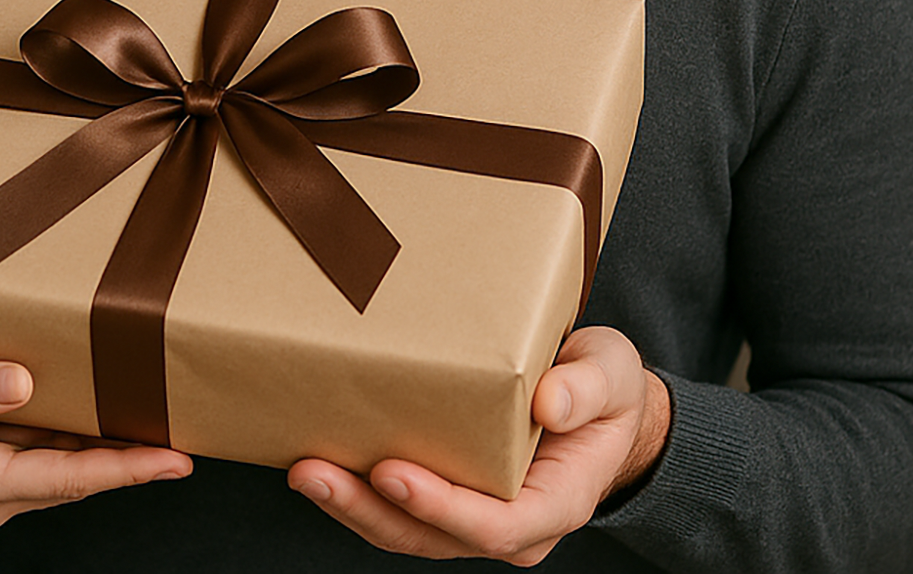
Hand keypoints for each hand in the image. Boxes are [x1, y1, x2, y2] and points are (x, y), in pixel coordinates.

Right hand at [0, 362, 190, 532]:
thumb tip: (21, 380)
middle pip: (74, 475)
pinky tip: (97, 412)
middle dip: (129, 458)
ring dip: (105, 449)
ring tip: (156, 422)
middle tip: (186, 436)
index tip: (175, 460)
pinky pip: (38, 456)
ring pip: (59, 467)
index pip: (67, 477)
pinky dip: (71, 439)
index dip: (125, 467)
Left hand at [288, 327, 669, 563]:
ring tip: (302, 467)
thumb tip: (549, 407)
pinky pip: (395, 503)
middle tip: (315, 471)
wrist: (596, 399)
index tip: (393, 473)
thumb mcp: (610, 374)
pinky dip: (355, 486)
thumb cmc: (602, 387)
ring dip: (350, 503)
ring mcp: (472, 512)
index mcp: (556, 502)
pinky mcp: (445, 490)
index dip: (443, 508)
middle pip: (433, 537)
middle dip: (370, 510)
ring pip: (405, 528)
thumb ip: (587, 389)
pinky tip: (316, 455)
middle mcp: (510, 522)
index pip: (496, 524)